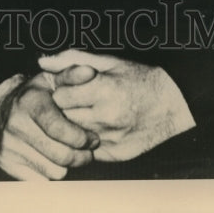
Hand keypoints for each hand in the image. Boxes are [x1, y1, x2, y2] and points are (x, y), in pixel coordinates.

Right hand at [0, 68, 100, 179]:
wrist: (3, 108)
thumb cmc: (37, 95)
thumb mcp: (53, 80)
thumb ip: (72, 76)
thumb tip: (89, 72)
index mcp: (29, 101)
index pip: (58, 128)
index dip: (80, 138)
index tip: (92, 139)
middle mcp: (15, 123)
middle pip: (60, 155)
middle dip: (80, 155)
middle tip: (87, 150)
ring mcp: (8, 144)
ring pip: (54, 171)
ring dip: (66, 165)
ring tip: (68, 151)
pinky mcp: (5, 162)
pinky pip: (41, 181)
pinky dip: (50, 172)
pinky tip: (51, 158)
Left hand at [39, 49, 195, 162]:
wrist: (171, 104)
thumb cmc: (137, 77)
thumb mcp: (108, 61)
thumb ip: (72, 58)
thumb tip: (42, 62)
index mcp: (104, 90)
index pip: (60, 96)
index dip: (60, 90)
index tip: (66, 86)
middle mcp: (107, 117)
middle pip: (63, 117)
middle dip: (62, 109)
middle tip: (72, 101)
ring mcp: (111, 139)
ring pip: (72, 135)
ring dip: (72, 125)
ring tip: (83, 112)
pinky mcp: (115, 154)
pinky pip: (86, 150)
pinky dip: (85, 140)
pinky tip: (93, 128)